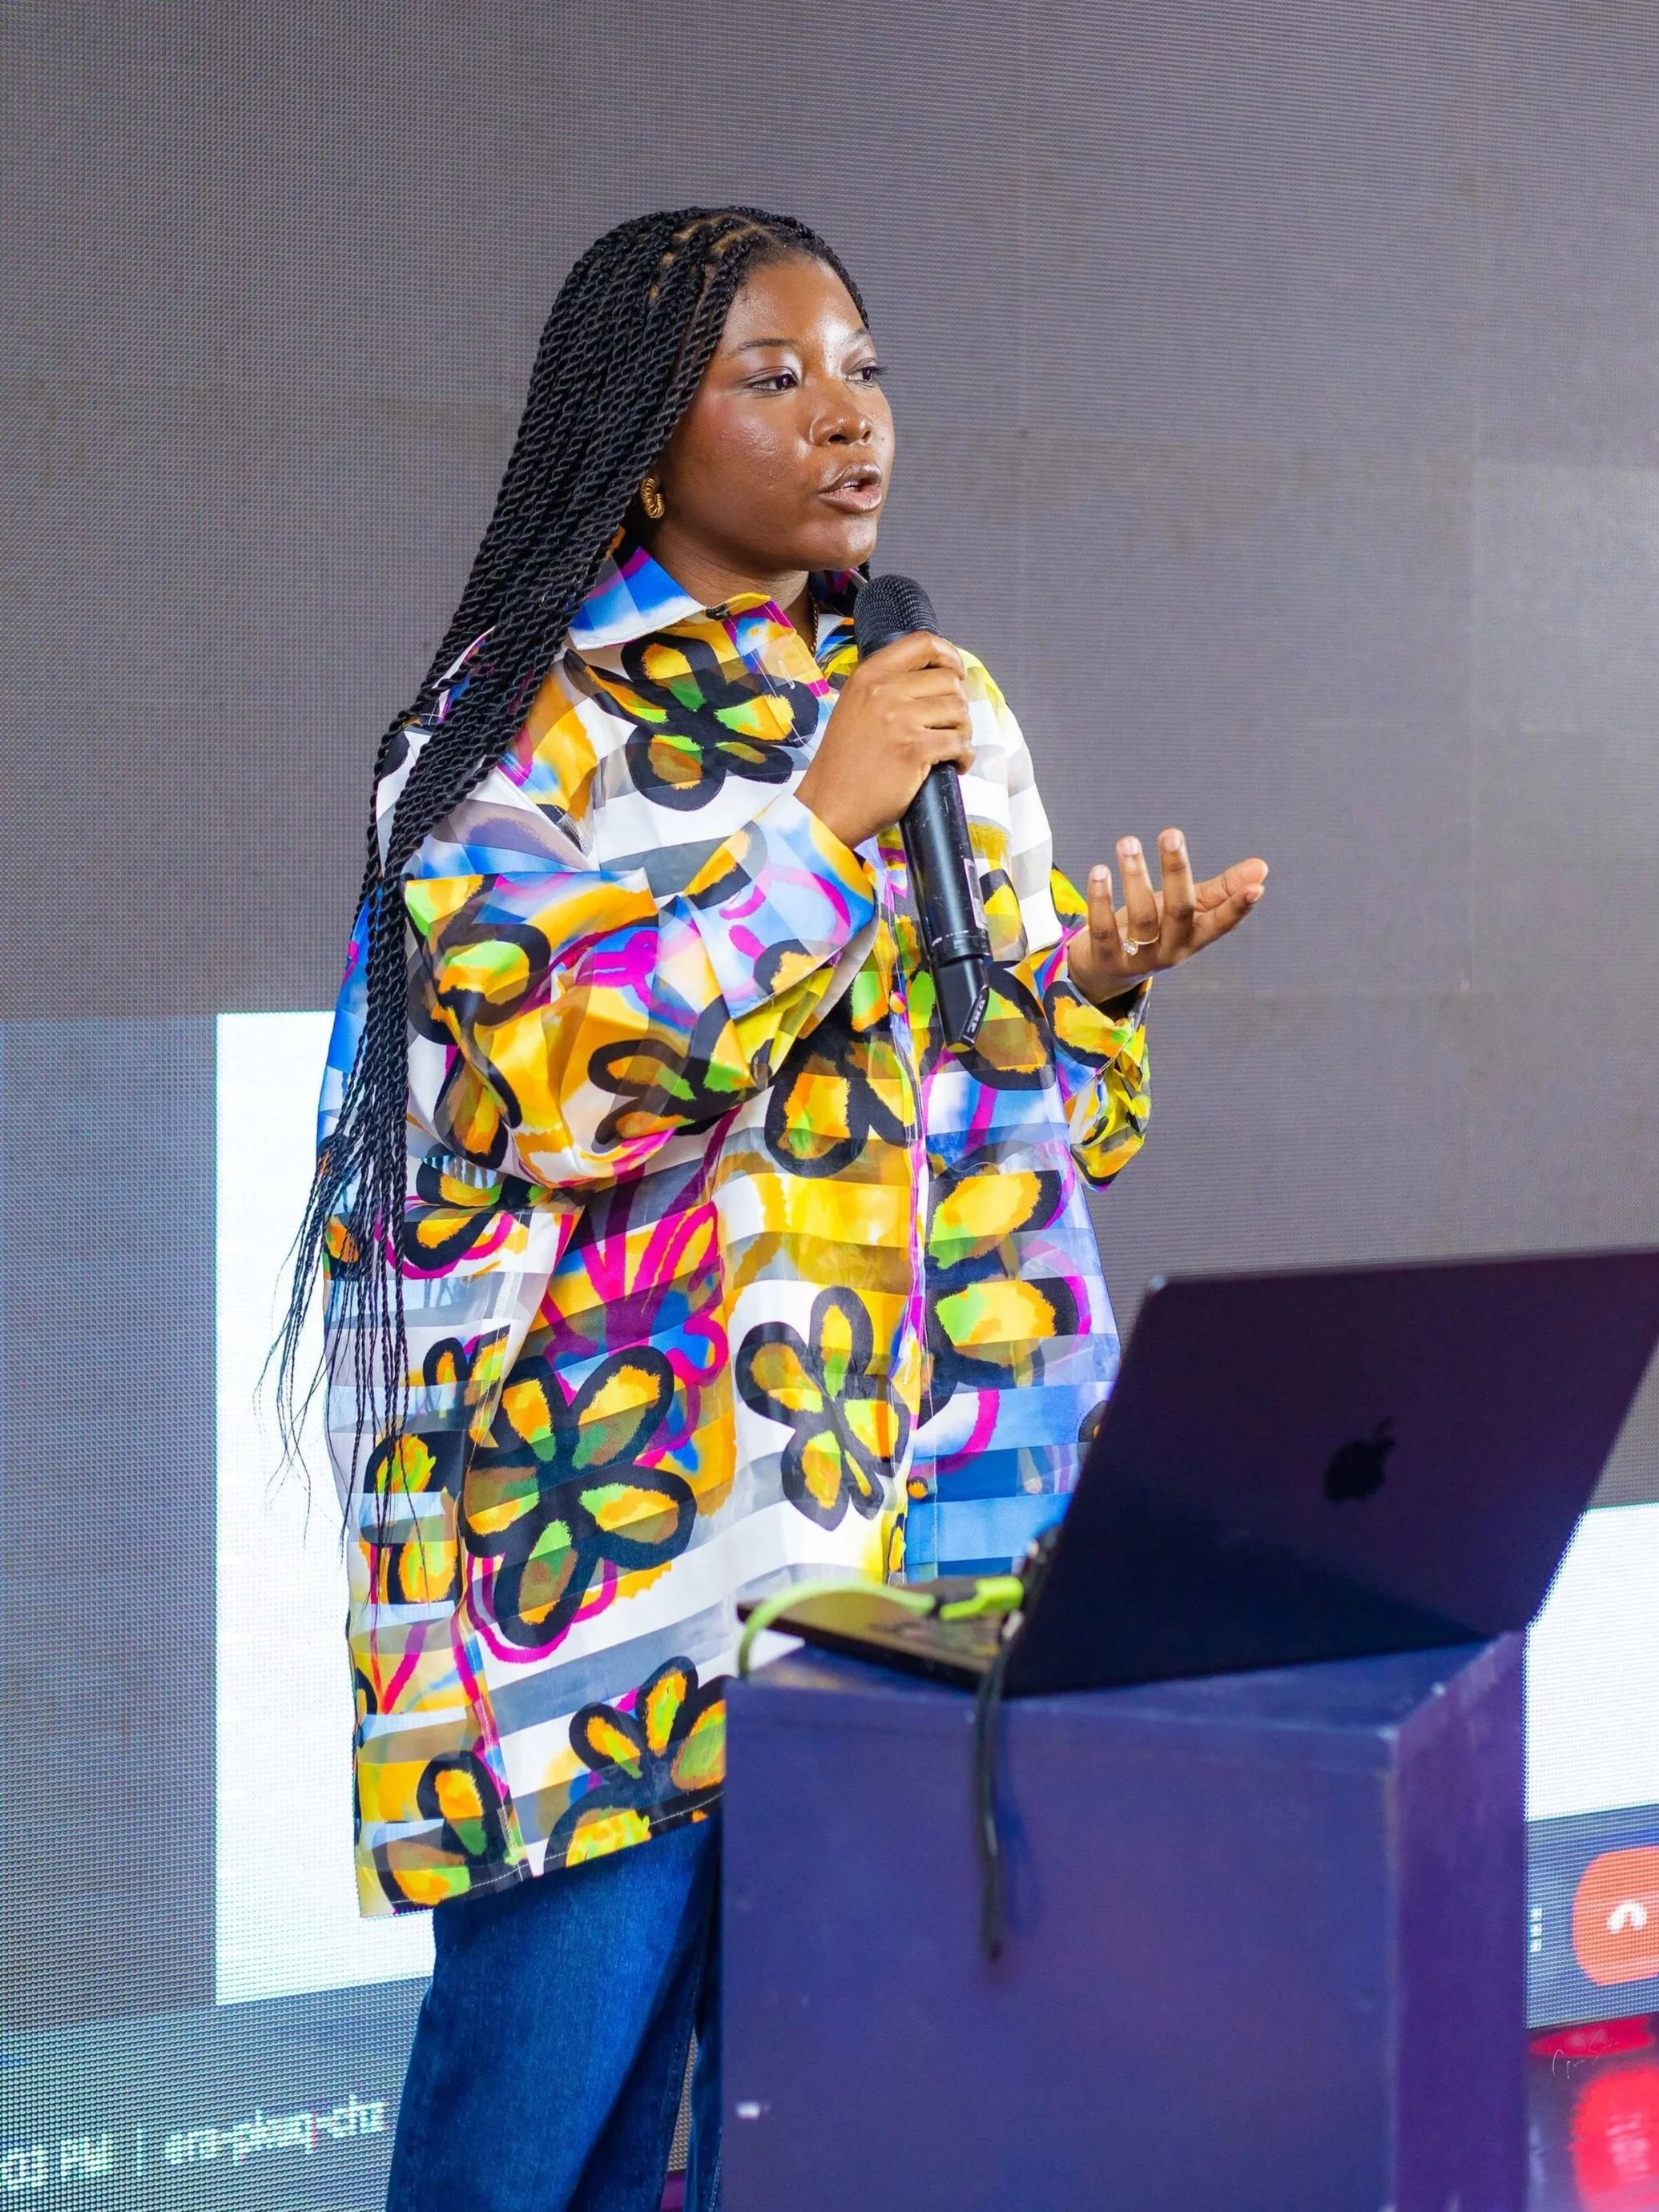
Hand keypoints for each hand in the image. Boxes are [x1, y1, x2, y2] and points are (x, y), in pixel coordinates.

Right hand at [794, 632, 973, 849]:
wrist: (828, 804)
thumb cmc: (843, 763)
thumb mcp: (855, 707)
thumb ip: (887, 687)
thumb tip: (935, 679)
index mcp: (869, 674)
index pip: (924, 643)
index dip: (950, 656)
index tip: (957, 673)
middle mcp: (884, 690)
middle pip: (949, 681)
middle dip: (958, 706)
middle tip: (949, 728)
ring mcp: (900, 719)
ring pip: (959, 710)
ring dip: (963, 731)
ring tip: (949, 748)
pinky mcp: (914, 749)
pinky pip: (959, 743)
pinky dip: (964, 756)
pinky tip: (954, 765)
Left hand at [1064, 830, 1268, 1006]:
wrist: (1107, 969)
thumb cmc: (1155, 928)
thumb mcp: (1187, 909)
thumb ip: (1222, 889)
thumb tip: (1262, 867)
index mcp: (1195, 937)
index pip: (1222, 923)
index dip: (1238, 907)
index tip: (1257, 888)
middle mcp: (1172, 950)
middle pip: (1179, 911)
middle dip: (1176, 871)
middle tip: (1172, 835)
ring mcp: (1140, 959)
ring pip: (1142, 916)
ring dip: (1135, 876)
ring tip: (1128, 843)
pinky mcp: (1108, 960)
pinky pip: (1104, 930)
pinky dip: (1101, 900)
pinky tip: (1100, 872)